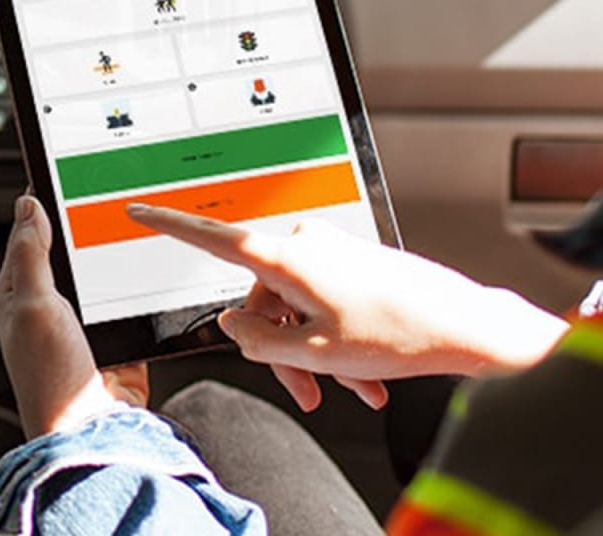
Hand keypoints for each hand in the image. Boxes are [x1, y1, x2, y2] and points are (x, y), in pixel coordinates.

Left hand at [0, 195, 148, 438]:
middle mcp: (48, 308)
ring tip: (134, 232)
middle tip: (109, 198)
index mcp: (17, 295)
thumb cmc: (51, 380)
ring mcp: (84, 325)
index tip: (64, 174)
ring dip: (118, 261)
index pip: (27, 236)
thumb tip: (26, 206)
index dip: (43, 205)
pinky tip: (152, 277)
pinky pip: (131, 305)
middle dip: (88, 230)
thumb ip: (30, 254)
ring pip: (103, 275)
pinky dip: (142, 293)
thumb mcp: (33, 304)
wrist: (93, 433)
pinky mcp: (116, 339)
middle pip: (69, 253)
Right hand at [128, 208, 567, 412]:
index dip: (168, 225)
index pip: (211, 238)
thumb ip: (258, 338)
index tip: (136, 210)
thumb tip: (233, 322)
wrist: (466, 325)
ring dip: (314, 353)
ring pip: (294, 306)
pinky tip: (363, 378)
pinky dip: (335, 340)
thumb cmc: (398, 333)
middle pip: (260, 298)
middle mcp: (303, 243)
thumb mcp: (313, 351)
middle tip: (308, 392)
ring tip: (351, 391)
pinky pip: (322, 302)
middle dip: (280, 348)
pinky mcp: (351, 263)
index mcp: (285, 256)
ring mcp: (330, 251)